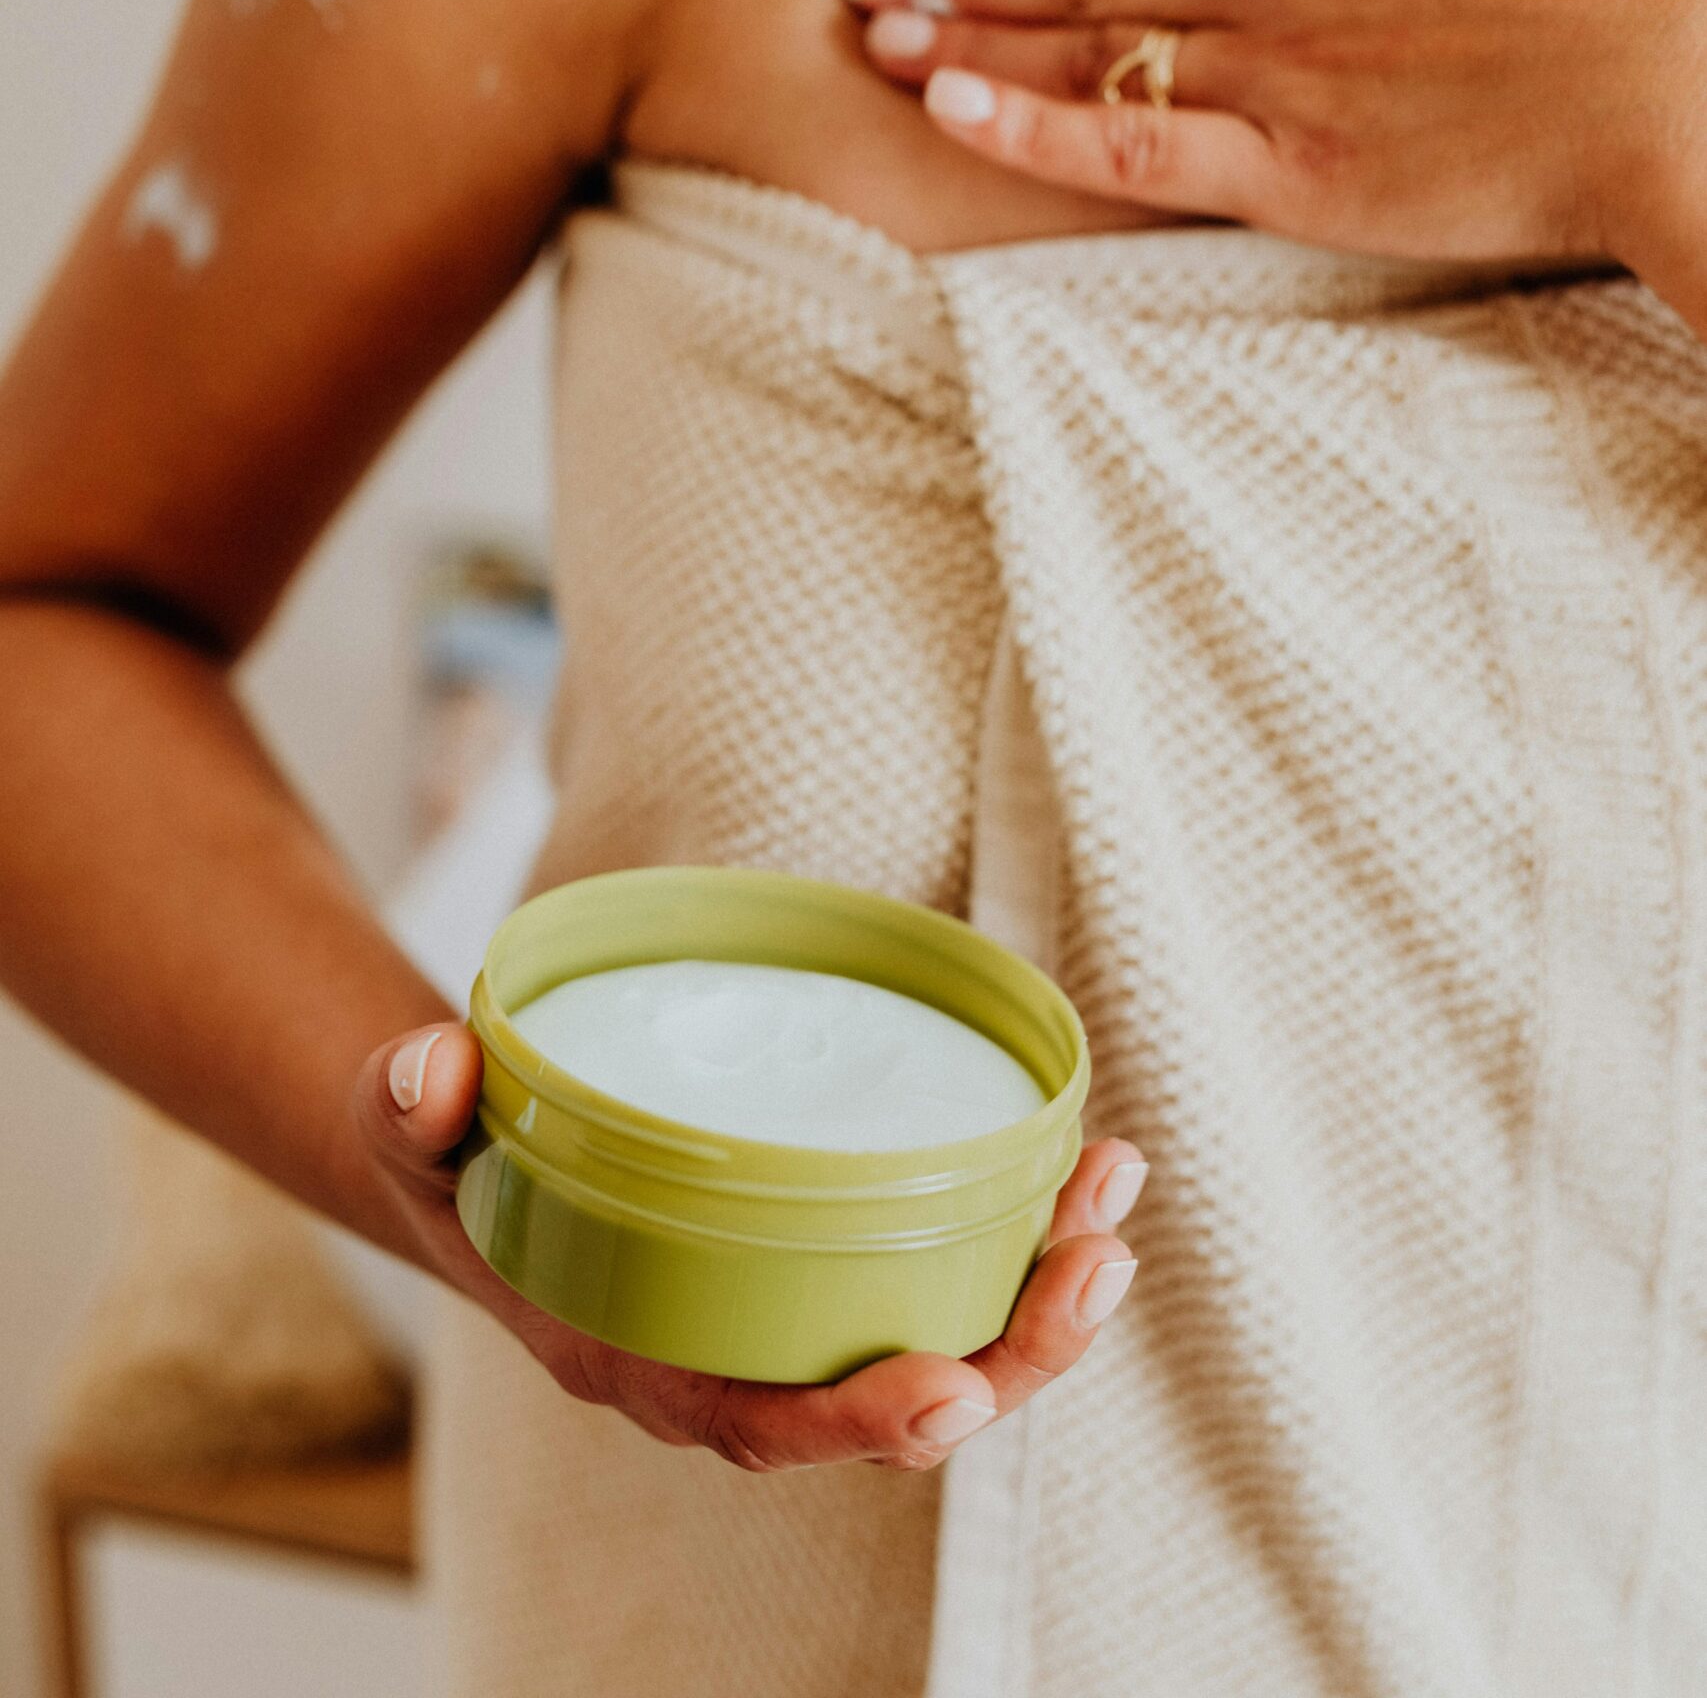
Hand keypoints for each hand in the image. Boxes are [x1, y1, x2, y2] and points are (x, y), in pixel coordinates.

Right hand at [356, 1024, 1144, 1473]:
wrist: (472, 1156)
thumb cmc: (457, 1156)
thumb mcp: (415, 1129)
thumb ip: (414, 1103)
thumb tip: (431, 1069)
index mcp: (636, 1357)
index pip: (753, 1423)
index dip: (855, 1423)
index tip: (948, 1391)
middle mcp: (727, 1357)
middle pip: (888, 1398)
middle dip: (1009, 1355)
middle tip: (1092, 1268)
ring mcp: (784, 1313)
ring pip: (939, 1338)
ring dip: (1042, 1289)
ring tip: (1114, 1196)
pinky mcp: (823, 1258)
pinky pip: (937, 1272)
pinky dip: (1018, 1231)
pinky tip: (1083, 1165)